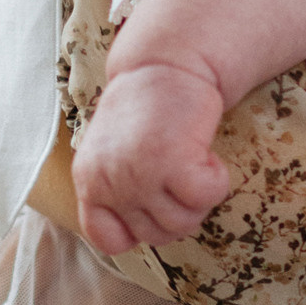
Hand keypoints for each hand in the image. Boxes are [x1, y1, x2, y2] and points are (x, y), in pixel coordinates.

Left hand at [72, 61, 232, 256]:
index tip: (153, 203)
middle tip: (178, 172)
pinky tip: (204, 153)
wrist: (165, 64)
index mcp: (89, 182)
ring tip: (189, 157)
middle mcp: (110, 183)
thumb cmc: (146, 111)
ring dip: (198, 195)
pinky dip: (216, 179)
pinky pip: (207, 197)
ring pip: (184, 223)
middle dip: (177, 211)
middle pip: (156, 237)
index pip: (107, 240)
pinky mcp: (173, 163)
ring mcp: (139, 176)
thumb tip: (137, 234)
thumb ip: (116, 190)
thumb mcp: (112, 154)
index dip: (137, 230)